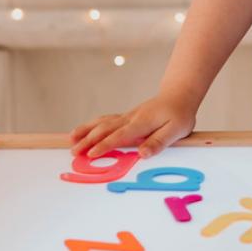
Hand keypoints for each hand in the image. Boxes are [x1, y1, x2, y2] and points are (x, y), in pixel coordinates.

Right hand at [69, 94, 196, 158]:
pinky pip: (106, 120)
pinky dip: (92, 125)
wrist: (179, 96)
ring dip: (86, 130)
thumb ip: (158, 142)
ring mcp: (127, 116)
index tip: (91, 154)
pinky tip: (83, 130)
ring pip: (102, 122)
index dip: (104, 145)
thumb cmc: (179, 114)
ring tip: (71, 140)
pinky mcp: (126, 116)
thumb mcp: (176, 131)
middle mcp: (131, 118)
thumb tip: (142, 154)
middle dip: (88, 140)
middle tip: (74, 152)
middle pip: (105, 129)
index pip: (119, 135)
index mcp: (142, 123)